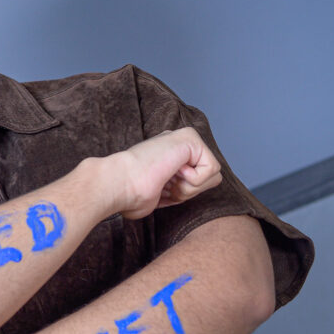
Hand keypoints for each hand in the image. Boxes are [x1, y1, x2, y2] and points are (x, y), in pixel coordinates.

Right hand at [108, 127, 222, 219]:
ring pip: (213, 174)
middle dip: (190, 191)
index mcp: (166, 155)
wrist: (119, 184)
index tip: (159, 191)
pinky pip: (212, 168)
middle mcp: (175, 144)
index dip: (180, 193)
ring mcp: (182, 138)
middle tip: (166, 188)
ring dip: (191, 187)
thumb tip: (188, 187)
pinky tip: (174, 172)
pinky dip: (194, 180)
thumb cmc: (129, 194)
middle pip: (207, 178)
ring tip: (169, 182)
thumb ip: (176, 188)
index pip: (194, 180)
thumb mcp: (159, 195)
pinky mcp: (190, 137)